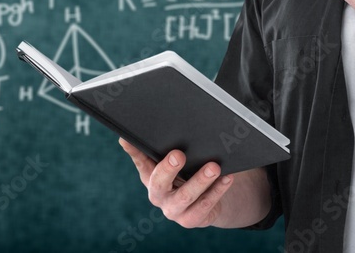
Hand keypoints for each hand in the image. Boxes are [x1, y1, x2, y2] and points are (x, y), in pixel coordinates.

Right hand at [119, 139, 233, 227]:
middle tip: (179, 154)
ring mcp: (174, 211)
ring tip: (214, 167)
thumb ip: (156, 149)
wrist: (203, 203)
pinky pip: (205, 206)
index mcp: (150, 177)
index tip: (127, 137)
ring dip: (200, 180)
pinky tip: (226, 178)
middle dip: (169, 168)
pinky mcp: (191, 220)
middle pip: (160, 183)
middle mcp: (158, 196)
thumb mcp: (171, 163)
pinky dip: (217, 190)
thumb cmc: (184, 175)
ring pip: (186, 196)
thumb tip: (132, 134)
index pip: (140, 161)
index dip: (133, 151)